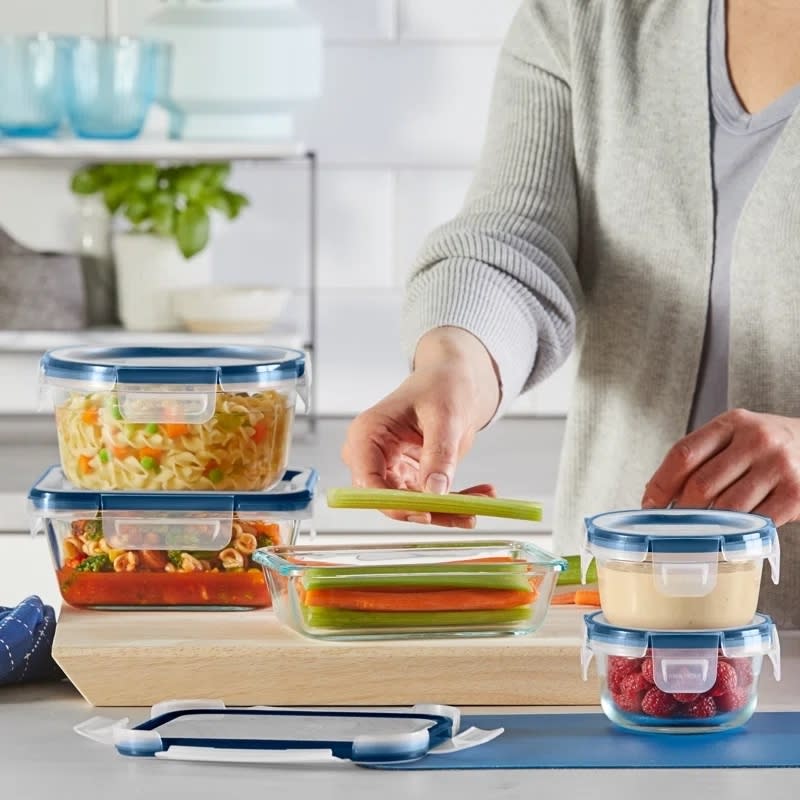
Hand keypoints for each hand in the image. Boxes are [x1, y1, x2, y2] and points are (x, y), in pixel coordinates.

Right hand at [341, 327, 500, 527]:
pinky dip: (455, 500)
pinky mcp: (408, 477)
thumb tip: (434, 491)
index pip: (368, 482)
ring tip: (484, 500)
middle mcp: (371, 456)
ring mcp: (389, 469)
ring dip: (449, 509)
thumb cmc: (442, 385)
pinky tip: (482, 494)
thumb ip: (438, 453)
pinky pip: (428, 499)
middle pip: (391, 499)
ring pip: (413, 505)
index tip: (427, 513)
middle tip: (468, 512)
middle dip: (430, 510)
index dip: (393, 504)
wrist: (452, 380)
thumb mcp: (445, 415)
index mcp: (367, 434)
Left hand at [642, 408, 799, 525]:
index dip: (660, 484)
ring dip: (708, 524)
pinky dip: (739, 531)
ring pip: (726, 507)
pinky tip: (733, 531)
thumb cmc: (765, 445)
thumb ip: (700, 457)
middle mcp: (755, 440)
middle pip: (701, 484)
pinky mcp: (795, 493)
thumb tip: (657, 493)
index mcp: (731, 423)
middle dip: (682, 510)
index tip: (649, 503)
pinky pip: (756, 521)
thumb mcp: (733, 436)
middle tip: (675, 523)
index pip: (683, 454)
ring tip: (701, 529)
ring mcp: (777, 466)